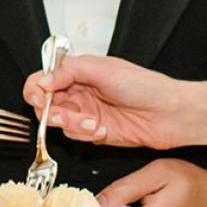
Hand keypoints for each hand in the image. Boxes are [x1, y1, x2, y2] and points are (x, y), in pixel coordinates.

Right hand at [23, 54, 188, 148]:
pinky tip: (101, 130)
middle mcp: (79, 92)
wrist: (170, 114)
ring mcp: (85, 113)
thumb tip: (44, 80)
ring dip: (72, 125)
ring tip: (92, 123)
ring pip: (58, 123)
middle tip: (64, 116)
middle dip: (52, 112)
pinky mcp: (92, 132)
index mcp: (79, 71)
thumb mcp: (105, 69)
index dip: (36, 89)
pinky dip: (84, 135)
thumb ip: (70, 71)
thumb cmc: (146, 86)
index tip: (41, 97)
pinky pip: (74, 137)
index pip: (43, 78)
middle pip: (45, 104)